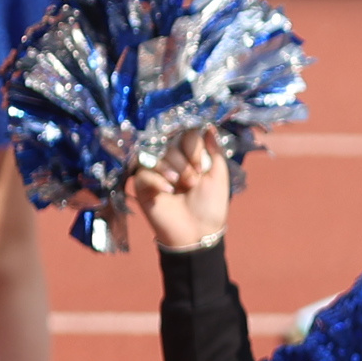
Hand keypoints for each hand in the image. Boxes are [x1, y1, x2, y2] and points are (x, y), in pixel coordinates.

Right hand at [125, 125, 229, 252]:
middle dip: (183, 162)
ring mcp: (156, 172)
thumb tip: (209, 127)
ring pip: (155, 155)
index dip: (193, 148)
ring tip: (180, 185)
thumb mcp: (219, 177)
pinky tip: (168, 191)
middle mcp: (172, 161)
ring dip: (170, 168)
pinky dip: (156, 180)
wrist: (198, 233)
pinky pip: (143, 173)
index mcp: (190, 156)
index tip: (201, 168)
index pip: (186, 135)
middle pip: (169, 143)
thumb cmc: (210, 206)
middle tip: (192, 182)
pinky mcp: (143, 186)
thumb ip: (215, 151)